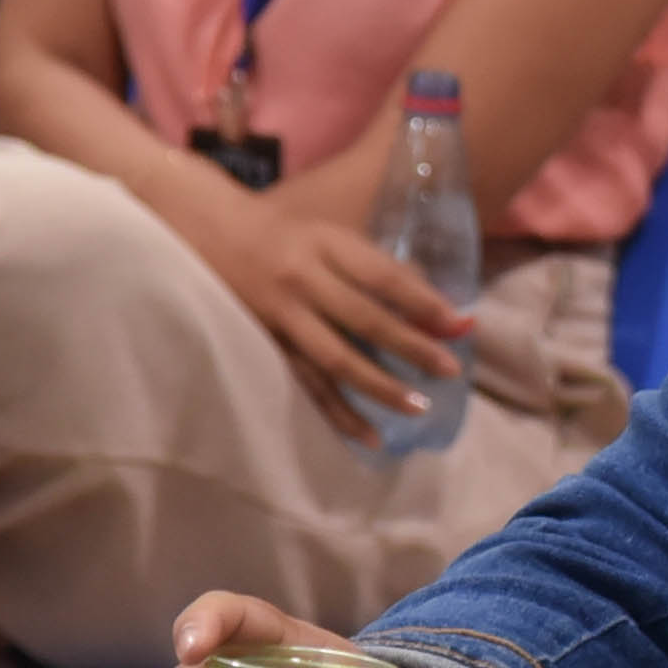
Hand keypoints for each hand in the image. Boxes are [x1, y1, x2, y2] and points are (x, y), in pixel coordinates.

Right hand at [179, 180, 466, 443]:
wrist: (207, 233)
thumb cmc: (285, 235)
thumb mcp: (331, 237)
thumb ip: (378, 269)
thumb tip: (437, 308)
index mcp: (327, 244)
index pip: (384, 277)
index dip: (424, 301)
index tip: (460, 326)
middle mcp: (303, 278)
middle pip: (364, 319)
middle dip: (411, 347)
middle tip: (449, 370)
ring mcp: (280, 315)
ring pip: (335, 358)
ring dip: (378, 386)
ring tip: (416, 407)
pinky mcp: (264, 344)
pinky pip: (305, 384)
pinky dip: (336, 411)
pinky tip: (366, 433)